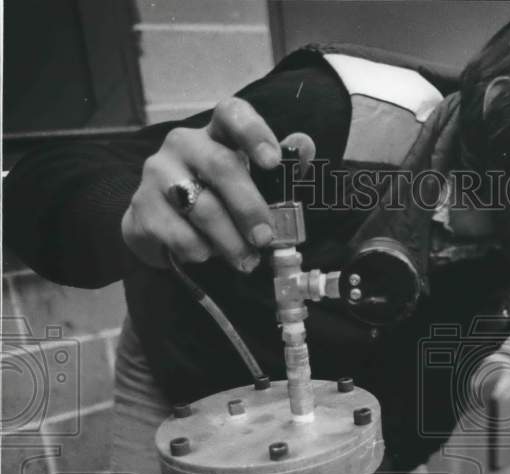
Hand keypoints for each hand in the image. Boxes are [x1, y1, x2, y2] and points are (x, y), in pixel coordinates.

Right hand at [122, 96, 315, 271]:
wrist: (161, 227)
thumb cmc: (219, 199)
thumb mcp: (252, 182)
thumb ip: (282, 167)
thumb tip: (304, 146)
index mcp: (216, 133)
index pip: (232, 114)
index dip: (254, 133)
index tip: (273, 162)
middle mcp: (184, 144)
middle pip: (221, 166)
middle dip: (249, 207)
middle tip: (266, 237)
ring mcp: (158, 173)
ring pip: (202, 207)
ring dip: (230, 241)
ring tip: (246, 260)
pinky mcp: (142, 207)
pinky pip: (179, 234)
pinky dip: (201, 251)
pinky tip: (207, 254)